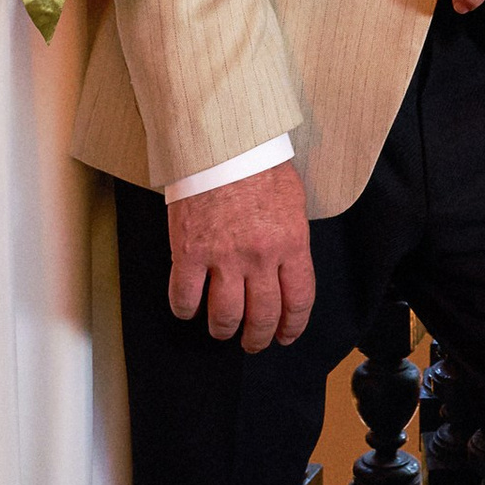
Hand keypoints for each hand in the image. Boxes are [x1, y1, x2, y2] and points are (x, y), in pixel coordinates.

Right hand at [166, 163, 314, 351]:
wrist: (221, 142)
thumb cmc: (257, 164)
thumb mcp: (292, 202)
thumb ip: (292, 239)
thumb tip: (289, 267)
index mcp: (291, 243)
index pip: (298, 301)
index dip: (293, 326)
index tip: (286, 336)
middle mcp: (260, 257)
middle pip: (263, 316)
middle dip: (259, 337)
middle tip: (253, 342)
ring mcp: (224, 257)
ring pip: (226, 316)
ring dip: (224, 330)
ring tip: (222, 330)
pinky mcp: (190, 253)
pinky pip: (185, 297)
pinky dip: (185, 310)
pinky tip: (188, 310)